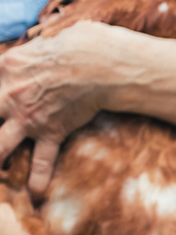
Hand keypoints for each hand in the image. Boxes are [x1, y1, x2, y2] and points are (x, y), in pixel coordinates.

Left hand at [0, 22, 116, 197]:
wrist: (106, 65)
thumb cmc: (83, 44)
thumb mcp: (48, 39)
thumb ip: (35, 50)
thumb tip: (42, 47)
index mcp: (6, 66)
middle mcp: (10, 94)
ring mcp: (29, 117)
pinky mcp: (51, 132)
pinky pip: (41, 162)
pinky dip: (38, 181)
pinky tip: (35, 195)